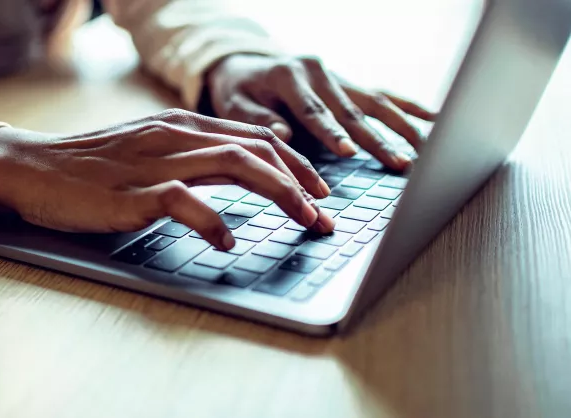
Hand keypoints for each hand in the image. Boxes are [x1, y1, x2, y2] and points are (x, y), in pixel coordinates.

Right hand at [0, 110, 334, 250]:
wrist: (30, 166)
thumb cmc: (88, 167)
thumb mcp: (146, 150)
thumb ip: (189, 157)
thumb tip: (236, 172)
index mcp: (180, 125)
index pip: (255, 135)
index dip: (297, 164)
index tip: (320, 192)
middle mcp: (175, 136)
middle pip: (258, 147)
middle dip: (303, 181)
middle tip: (327, 215)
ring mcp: (155, 162)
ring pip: (235, 165)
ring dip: (279, 194)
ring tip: (304, 222)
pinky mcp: (132, 192)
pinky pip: (185, 202)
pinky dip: (214, 220)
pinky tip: (228, 241)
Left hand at [206, 54, 435, 170]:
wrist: (247, 66)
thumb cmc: (239, 90)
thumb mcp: (234, 104)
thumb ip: (257, 118)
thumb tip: (284, 134)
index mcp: (289, 76)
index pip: (313, 109)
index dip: (332, 132)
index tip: (349, 151)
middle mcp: (319, 72)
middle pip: (352, 110)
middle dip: (376, 139)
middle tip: (399, 163)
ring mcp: (338, 76)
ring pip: (375, 102)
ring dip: (401, 127)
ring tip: (425, 151)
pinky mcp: (350, 84)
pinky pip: (383, 96)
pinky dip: (409, 107)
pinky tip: (435, 120)